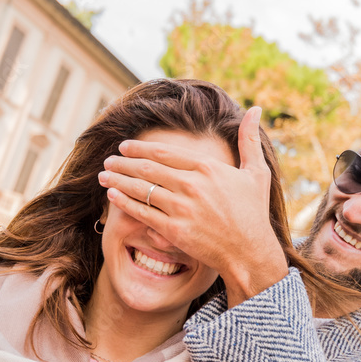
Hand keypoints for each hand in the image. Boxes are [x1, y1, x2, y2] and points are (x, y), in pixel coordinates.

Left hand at [99, 106, 288, 306]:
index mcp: (208, 167)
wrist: (250, 252)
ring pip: (141, 188)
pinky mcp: (174, 230)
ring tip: (103, 175)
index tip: (125, 146)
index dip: (140, 147)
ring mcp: (182, 208)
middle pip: (148, 167)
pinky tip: (112, 195)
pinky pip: (142, 212)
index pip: (164, 152)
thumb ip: (249, 140)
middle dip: (123, 162)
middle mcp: (192, 184)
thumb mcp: (257, 172)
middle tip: (108, 160)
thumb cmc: (253, 213)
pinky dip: (124, 202)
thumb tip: (256, 109)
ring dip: (118, 180)